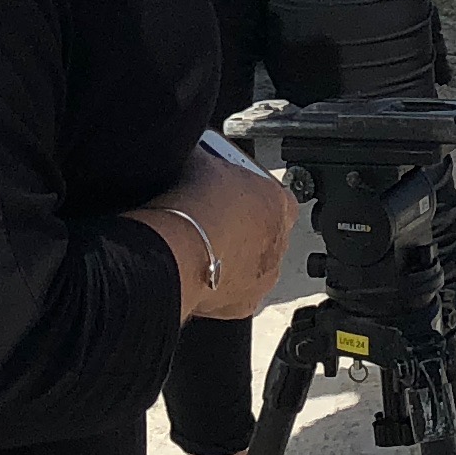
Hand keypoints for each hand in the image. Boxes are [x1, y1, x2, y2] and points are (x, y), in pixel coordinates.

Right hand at [132, 141, 295, 322]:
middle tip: (211, 218)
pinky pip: (235, 292)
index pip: (273, 192)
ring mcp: (265, 276)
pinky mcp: (245, 304)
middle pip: (265, 230)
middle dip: (242, 225)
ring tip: (201, 248)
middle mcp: (280, 242)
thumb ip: (211, 159)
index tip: (227, 188)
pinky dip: (220, 285)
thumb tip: (199, 151)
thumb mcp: (202, 162)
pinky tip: (198, 272)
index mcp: (279, 202)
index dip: (248, 189)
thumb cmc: (191, 205)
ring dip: (233, 256)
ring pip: (254, 264)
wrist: (175, 251)